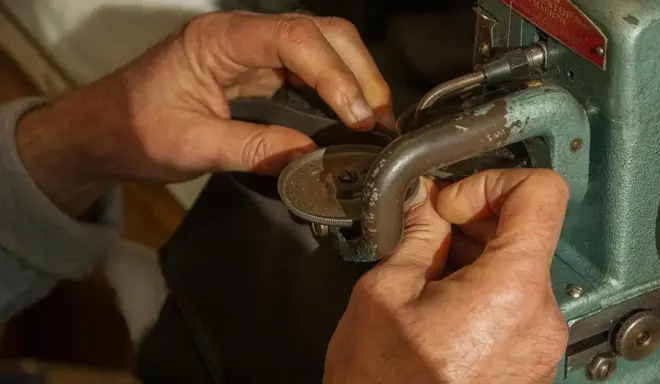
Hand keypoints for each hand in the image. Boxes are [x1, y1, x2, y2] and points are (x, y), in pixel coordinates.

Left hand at [16, 11, 392, 214]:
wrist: (105, 130)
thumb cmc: (133, 130)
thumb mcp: (191, 146)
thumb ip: (253, 148)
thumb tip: (310, 157)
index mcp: (219, 40)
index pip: (293, 39)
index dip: (333, 74)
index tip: (356, 115)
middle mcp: (241, 35)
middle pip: (320, 32)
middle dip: (358, 71)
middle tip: (378, 118)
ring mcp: (252, 50)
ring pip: (322, 46)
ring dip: (354, 78)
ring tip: (374, 120)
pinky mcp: (259, 70)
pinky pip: (310, 69)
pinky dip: (338, 89)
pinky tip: (351, 115)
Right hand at [325, 169, 569, 382]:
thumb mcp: (385, 295)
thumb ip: (417, 236)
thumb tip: (426, 203)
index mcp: (511, 291)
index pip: (541, 194)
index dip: (492, 182)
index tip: (453, 203)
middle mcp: (541, 317)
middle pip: (530, 231)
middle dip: (476, 219)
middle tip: (430, 232)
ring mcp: (541, 343)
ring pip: (521, 266)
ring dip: (477, 254)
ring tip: (429, 273)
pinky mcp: (532, 360)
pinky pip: (518, 300)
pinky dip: (484, 285)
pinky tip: (442, 300)